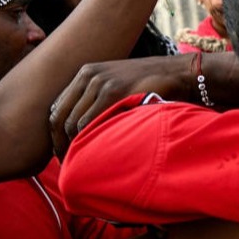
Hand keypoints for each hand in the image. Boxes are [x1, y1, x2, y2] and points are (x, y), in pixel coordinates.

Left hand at [50, 56, 192, 158]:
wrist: (181, 74)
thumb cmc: (155, 86)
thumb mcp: (121, 88)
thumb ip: (101, 101)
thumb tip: (83, 131)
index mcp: (87, 74)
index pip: (58, 108)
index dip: (56, 134)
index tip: (64, 152)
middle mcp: (89, 75)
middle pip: (60, 116)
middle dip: (60, 143)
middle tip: (68, 164)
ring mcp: (100, 82)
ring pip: (72, 122)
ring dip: (73, 146)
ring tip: (79, 164)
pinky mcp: (113, 91)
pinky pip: (88, 122)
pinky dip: (86, 140)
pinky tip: (92, 154)